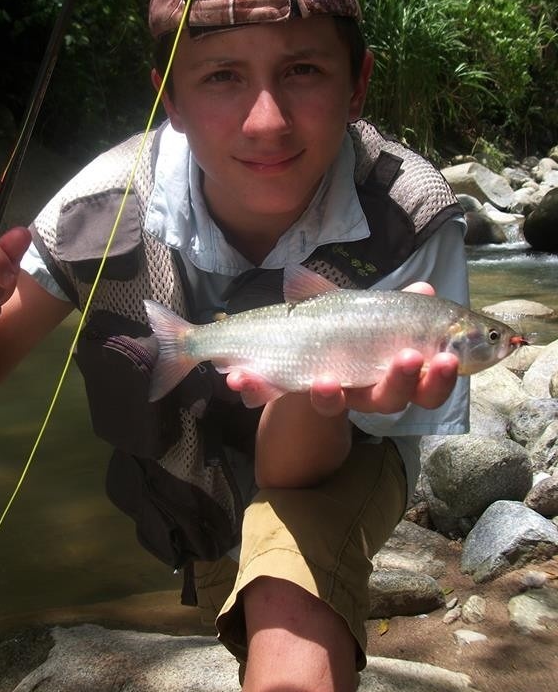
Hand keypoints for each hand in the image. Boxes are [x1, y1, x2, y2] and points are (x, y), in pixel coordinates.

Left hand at [225, 282, 458, 414]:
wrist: (298, 357)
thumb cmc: (347, 335)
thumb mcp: (372, 316)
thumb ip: (398, 306)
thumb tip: (425, 287)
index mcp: (391, 372)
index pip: (427, 384)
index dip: (440, 377)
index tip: (448, 358)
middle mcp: (362, 391)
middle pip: (391, 399)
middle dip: (402, 380)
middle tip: (410, 358)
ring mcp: (325, 394)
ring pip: (332, 404)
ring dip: (328, 394)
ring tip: (324, 380)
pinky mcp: (285, 389)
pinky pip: (270, 392)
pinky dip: (258, 386)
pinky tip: (243, 375)